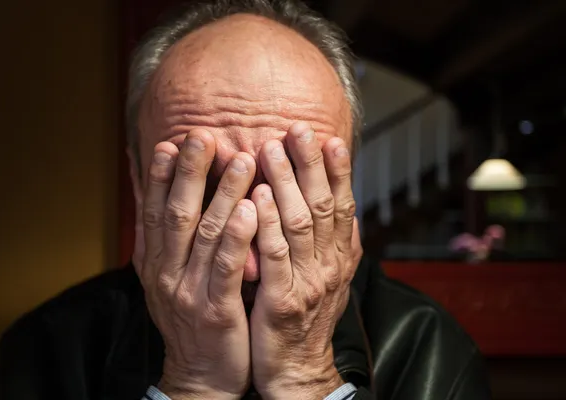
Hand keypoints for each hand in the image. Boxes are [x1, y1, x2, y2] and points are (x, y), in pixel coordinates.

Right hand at [139, 129, 256, 399]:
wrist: (201, 375)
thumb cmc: (192, 319)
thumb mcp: (168, 279)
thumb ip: (164, 241)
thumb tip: (154, 199)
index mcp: (155, 263)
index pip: (154, 211)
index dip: (162, 176)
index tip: (172, 142)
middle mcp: (167, 273)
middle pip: (177, 213)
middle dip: (190, 172)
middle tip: (203, 135)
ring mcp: (190, 291)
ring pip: (207, 234)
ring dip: (223, 194)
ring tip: (241, 159)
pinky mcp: (216, 310)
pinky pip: (227, 267)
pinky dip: (238, 236)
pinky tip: (250, 209)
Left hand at [250, 122, 359, 398]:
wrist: (298, 369)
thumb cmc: (309, 319)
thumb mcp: (331, 280)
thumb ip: (338, 244)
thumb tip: (348, 209)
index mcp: (340, 258)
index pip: (342, 205)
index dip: (338, 171)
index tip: (329, 138)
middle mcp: (329, 266)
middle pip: (322, 206)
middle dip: (311, 165)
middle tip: (297, 129)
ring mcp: (307, 282)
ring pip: (299, 224)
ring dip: (287, 183)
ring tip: (271, 149)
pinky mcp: (282, 300)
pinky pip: (275, 256)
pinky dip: (267, 224)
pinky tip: (257, 197)